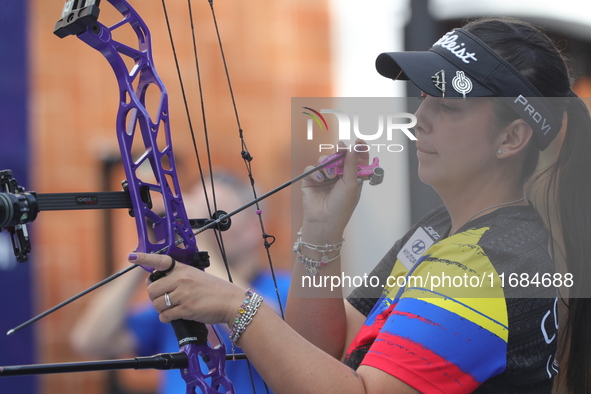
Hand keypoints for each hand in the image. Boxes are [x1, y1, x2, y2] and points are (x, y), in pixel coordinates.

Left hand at [129, 253, 244, 325]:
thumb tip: (159, 287)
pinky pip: (165, 316)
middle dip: (155, 298)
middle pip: (152, 290)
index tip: (132, 256)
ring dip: (162, 309)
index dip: (144, 258)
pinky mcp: (186, 309)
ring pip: (157, 304)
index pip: (160, 260)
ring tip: (173, 308)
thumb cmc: (215, 291)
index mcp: (183, 269)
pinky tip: (177, 316)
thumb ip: (179, 278)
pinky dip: (167, 318)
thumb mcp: (196, 277)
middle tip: (165, 300)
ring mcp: (183, 294)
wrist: (231, 302)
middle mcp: (181, 279)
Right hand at [301, 140, 368, 238]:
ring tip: (330, 176)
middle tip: (341, 147)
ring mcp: (324, 178)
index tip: (359, 143)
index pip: (356, 160)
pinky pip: (311, 169)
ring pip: (324, 160)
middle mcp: (338, 176)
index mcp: (351, 178)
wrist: (324, 221)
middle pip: (339, 157)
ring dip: (327, 165)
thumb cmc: (342, 207)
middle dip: (340, 152)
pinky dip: (315, 172)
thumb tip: (354, 150)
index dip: (358, 151)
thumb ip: (352, 166)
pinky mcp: (311, 181)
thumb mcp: (351, 185)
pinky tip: (320, 180)